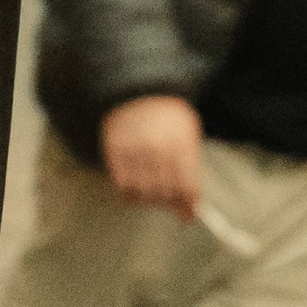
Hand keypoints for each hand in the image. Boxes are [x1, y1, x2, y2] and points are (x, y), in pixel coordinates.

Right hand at [100, 95, 201, 221]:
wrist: (137, 91)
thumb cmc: (168, 118)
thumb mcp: (188, 134)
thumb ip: (191, 170)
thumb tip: (190, 208)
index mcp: (180, 142)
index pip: (187, 188)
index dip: (188, 207)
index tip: (186, 215)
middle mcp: (157, 147)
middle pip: (165, 194)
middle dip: (168, 202)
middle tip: (167, 199)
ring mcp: (134, 148)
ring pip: (144, 195)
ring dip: (149, 199)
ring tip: (151, 189)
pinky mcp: (114, 150)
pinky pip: (122, 188)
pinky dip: (129, 194)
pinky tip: (135, 186)